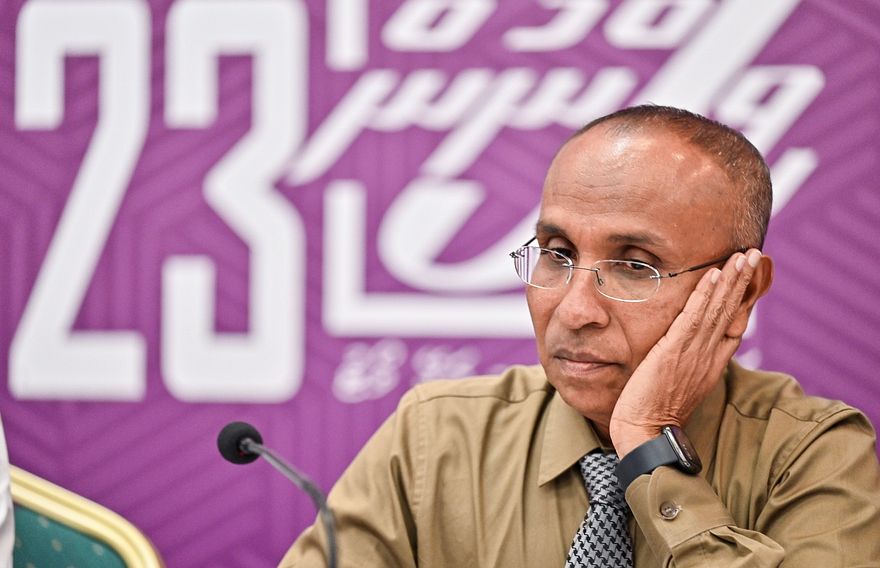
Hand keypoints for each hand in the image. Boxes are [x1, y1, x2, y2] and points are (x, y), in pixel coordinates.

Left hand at [609, 249, 763, 457]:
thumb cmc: (655, 411)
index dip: (743, 298)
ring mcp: (694, 353)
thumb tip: (683, 346)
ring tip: (741, 256)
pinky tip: (714, 274)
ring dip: (731, 280)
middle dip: (743, 281)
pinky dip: (706, 295)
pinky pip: (694, 317)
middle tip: (752, 254)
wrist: (646, 433)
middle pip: (732, 311)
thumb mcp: (678, 382)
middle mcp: (708, 355)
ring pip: (718, 310)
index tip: (751, 275)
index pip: (733, 324)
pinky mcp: (675, 352)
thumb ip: (686, 362)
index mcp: (711, 363)